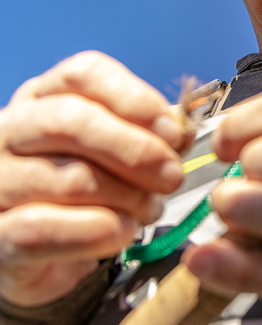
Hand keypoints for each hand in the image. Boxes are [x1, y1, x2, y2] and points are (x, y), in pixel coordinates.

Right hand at [0, 52, 184, 306]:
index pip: (84, 75)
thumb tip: (182, 131)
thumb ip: (153, 136)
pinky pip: (41, 231)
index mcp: (44, 98)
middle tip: (173, 175)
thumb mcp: (120, 152)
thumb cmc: (89, 189)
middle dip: (135, 149)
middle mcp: (10, 131)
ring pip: (67, 178)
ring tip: (150, 209)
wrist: (48, 249)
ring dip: (125, 196)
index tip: (174, 131)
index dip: (135, 100)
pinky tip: (122, 232)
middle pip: (70, 121)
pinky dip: (95, 231)